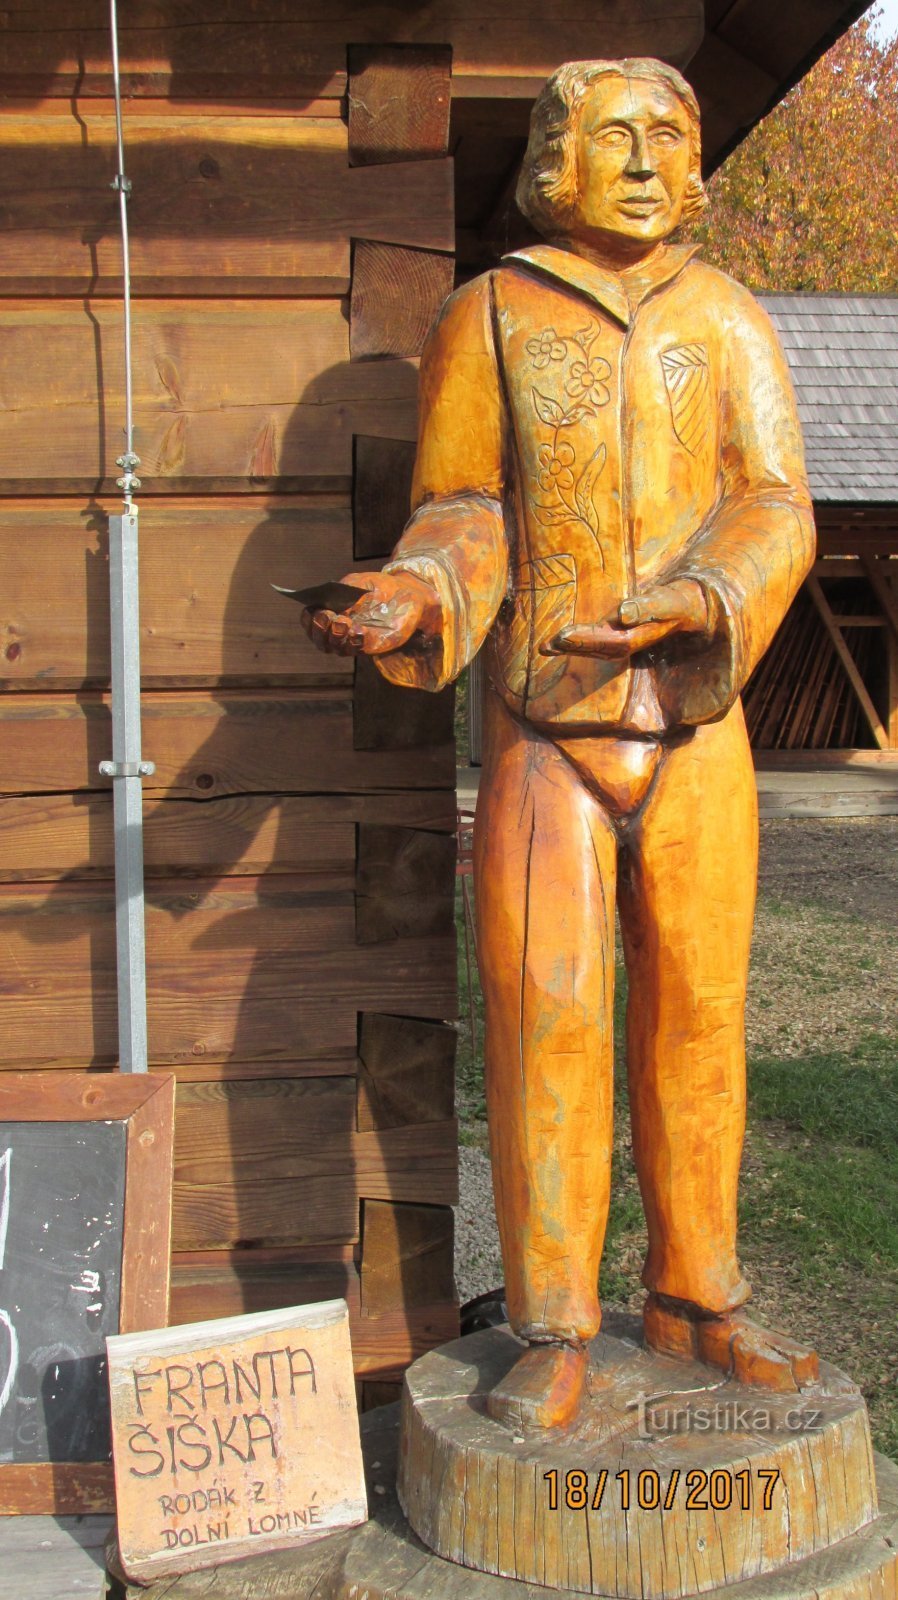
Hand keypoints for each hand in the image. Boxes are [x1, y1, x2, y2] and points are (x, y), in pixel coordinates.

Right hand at [301, 570, 440, 656]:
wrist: (407, 595)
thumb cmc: (378, 587)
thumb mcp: (357, 582)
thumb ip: (341, 589)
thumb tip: (327, 598)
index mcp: (331, 613)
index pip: (310, 622)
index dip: (308, 620)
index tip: (313, 610)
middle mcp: (339, 630)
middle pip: (320, 640)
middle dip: (320, 630)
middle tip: (329, 617)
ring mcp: (354, 640)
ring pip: (336, 648)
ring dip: (336, 637)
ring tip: (344, 623)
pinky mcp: (372, 645)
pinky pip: (359, 649)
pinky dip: (355, 641)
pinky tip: (358, 630)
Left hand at [542, 580, 708, 659]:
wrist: (689, 608)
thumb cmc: (679, 601)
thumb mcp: (670, 601)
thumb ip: (648, 607)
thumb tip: (623, 613)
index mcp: (641, 636)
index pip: (614, 642)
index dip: (588, 640)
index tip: (566, 636)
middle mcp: (629, 642)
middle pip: (601, 647)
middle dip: (578, 644)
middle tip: (552, 642)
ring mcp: (621, 639)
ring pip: (594, 646)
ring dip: (571, 647)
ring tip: (547, 646)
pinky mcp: (615, 634)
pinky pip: (592, 640)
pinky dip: (571, 643)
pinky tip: (550, 645)